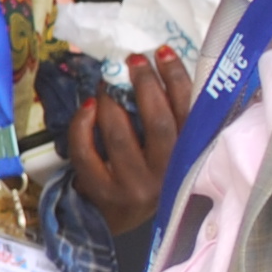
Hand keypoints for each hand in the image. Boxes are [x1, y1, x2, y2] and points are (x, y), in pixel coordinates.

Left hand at [65, 47, 194, 236]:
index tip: (162, 53)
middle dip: (144, 85)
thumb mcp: (169, 150)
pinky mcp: (102, 192)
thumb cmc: (147, 172)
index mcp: (188, 158)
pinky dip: (83, 126)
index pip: (188, 113)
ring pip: (119, 136)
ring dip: (110, 102)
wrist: (119, 218)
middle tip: (132, 61)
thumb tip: (159, 66)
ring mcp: (133, 186)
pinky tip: (87, 107)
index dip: (176, 80)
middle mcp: (165, 174)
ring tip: (105, 83)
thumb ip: (172, 118)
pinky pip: (87, 153)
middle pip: (157, 122)